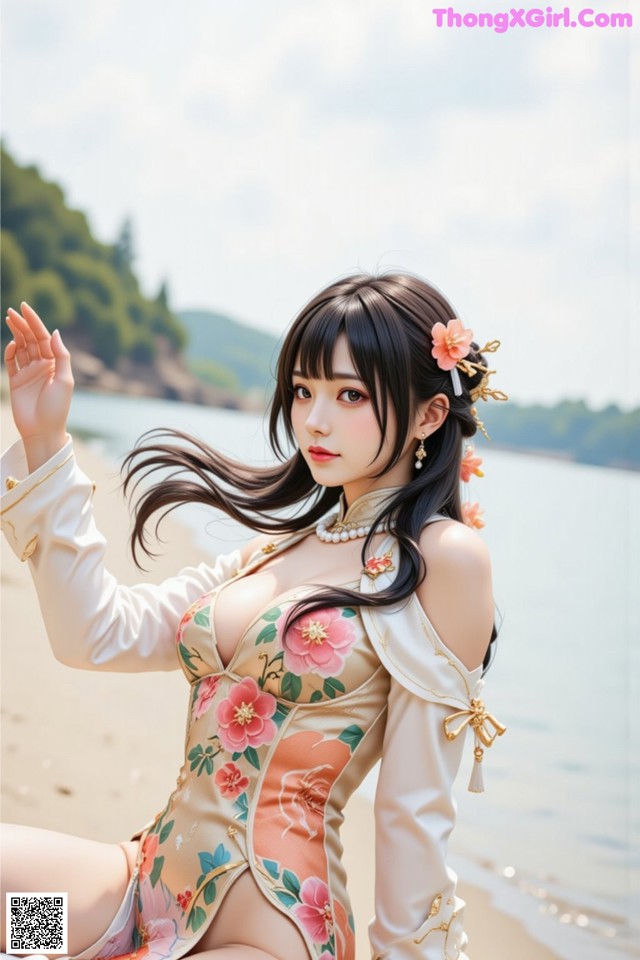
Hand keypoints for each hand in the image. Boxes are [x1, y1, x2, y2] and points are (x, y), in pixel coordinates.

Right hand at [4, 303, 72, 470]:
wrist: (42, 431)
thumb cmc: (57, 408)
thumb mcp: (65, 380)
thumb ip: (61, 355)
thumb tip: (55, 332)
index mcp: (55, 363)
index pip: (43, 337)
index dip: (34, 322)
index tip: (24, 307)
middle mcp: (42, 365)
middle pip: (31, 339)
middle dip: (22, 324)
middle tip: (12, 311)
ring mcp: (28, 373)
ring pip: (21, 348)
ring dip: (16, 334)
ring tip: (9, 319)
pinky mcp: (16, 381)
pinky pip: (11, 362)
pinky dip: (10, 352)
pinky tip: (11, 344)